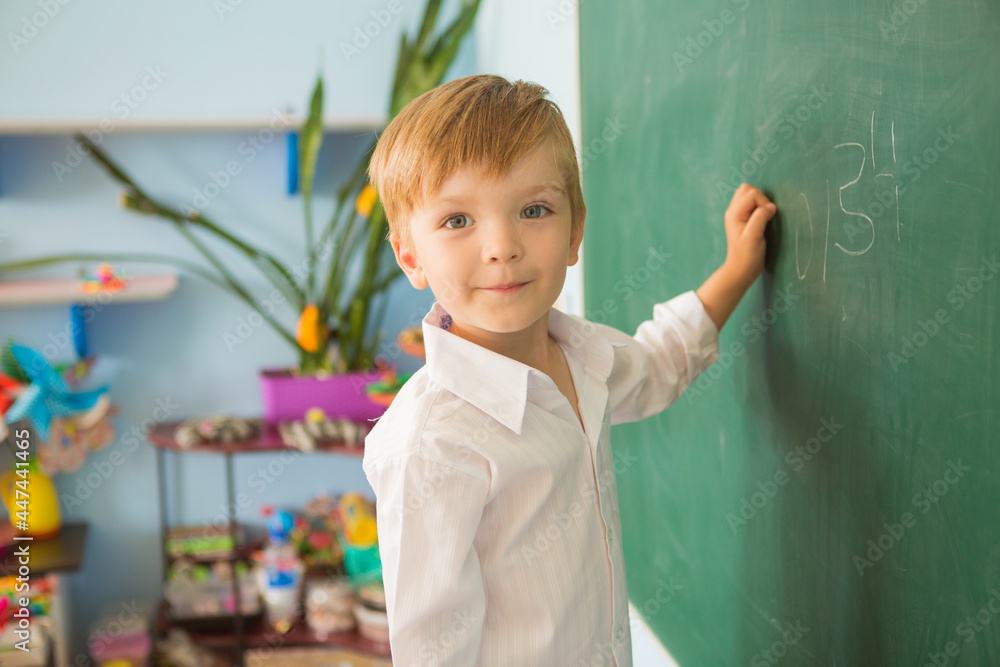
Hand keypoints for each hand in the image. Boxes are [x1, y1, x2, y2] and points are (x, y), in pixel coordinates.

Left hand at [694, 183, 776, 331]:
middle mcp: (733, 211)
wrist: (741, 270)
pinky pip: (751, 204)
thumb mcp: (754, 236)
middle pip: (747, 189)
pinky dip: (758, 206)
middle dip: (761, 198)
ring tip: (763, 217)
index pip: (751, 193)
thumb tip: (770, 206)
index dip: (763, 202)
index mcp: (734, 213)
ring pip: (748, 194)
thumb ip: (760, 217)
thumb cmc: (747, 255)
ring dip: (759, 202)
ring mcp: (737, 214)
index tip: (768, 217)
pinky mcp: (743, 219)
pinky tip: (761, 219)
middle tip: (765, 215)